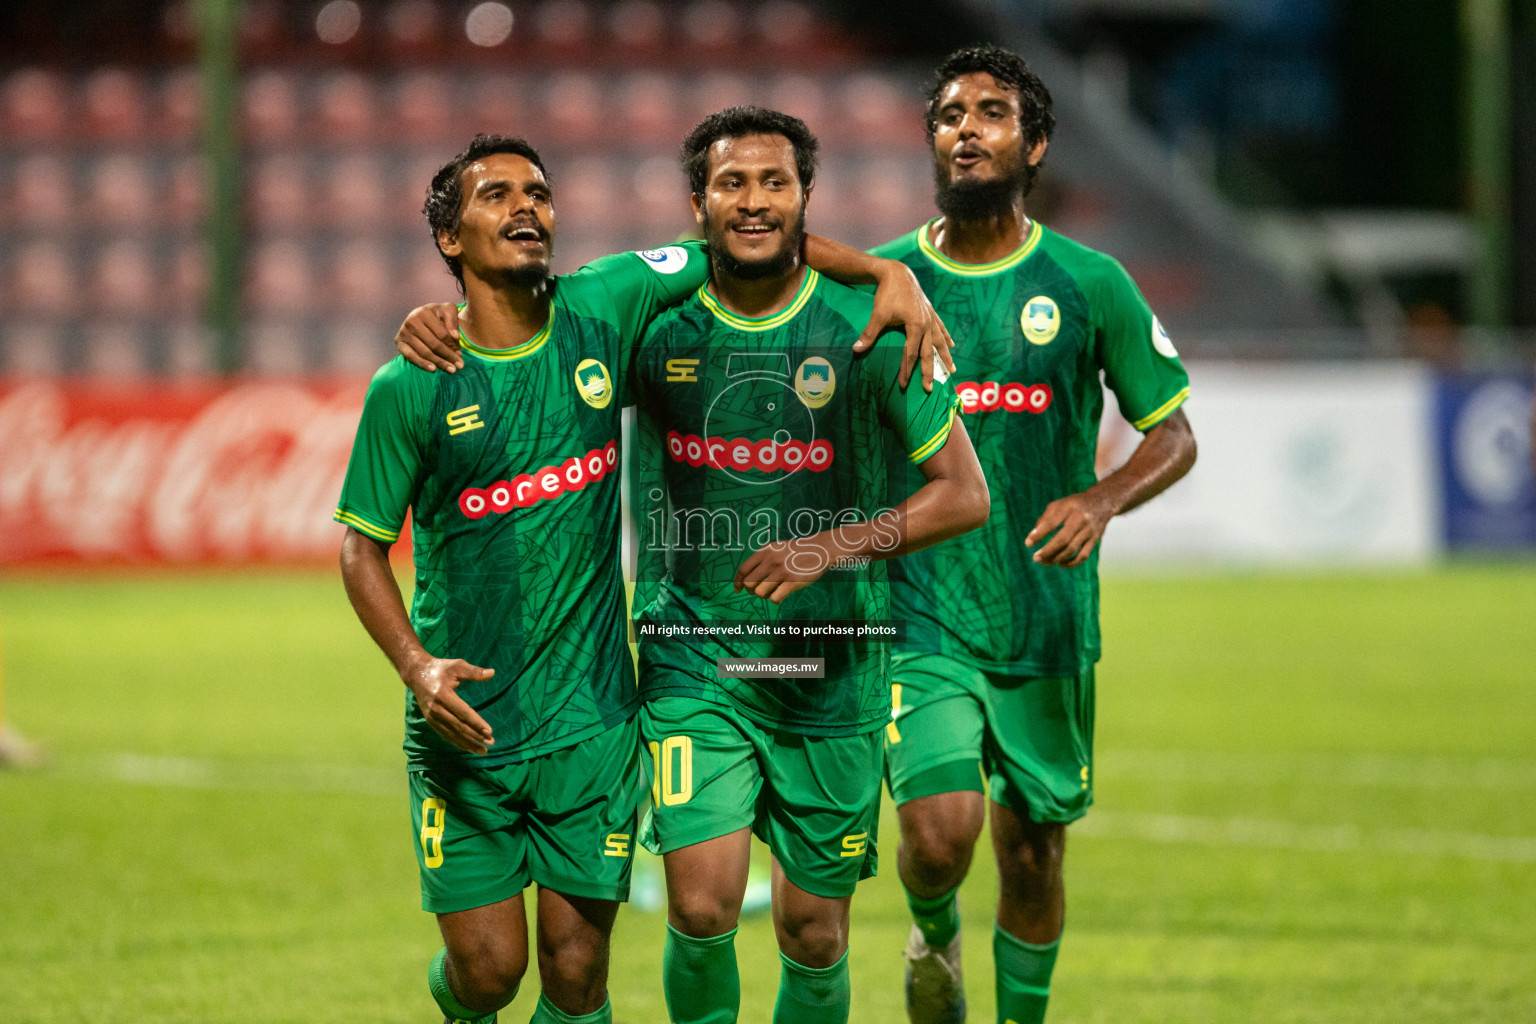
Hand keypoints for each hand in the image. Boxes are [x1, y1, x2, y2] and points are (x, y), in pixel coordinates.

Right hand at [395, 303, 463, 372]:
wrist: (421, 316)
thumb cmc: (438, 315)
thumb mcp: (448, 311)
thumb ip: (453, 321)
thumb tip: (455, 337)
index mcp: (424, 312)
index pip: (442, 334)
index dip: (453, 346)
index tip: (461, 355)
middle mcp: (411, 321)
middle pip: (434, 344)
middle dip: (448, 356)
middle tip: (460, 367)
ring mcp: (403, 332)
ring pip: (424, 352)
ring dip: (439, 362)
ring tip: (451, 370)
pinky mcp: (399, 342)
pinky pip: (410, 356)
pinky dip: (422, 364)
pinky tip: (433, 369)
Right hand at [402, 656, 494, 753]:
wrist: (416, 674)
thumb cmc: (440, 668)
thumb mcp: (457, 665)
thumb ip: (474, 671)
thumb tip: (492, 673)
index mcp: (442, 694)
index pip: (463, 713)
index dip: (476, 723)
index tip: (489, 731)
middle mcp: (435, 708)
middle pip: (458, 726)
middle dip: (475, 736)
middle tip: (491, 743)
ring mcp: (431, 716)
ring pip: (452, 734)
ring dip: (467, 743)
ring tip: (482, 750)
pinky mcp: (430, 721)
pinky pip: (445, 734)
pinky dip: (457, 742)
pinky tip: (467, 747)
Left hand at [733, 534, 841, 603]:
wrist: (819, 549)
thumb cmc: (796, 551)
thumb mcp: (776, 548)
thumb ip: (762, 559)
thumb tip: (747, 578)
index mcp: (764, 552)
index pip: (743, 569)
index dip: (738, 582)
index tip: (738, 589)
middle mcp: (770, 561)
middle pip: (749, 583)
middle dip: (751, 590)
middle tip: (759, 591)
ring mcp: (781, 572)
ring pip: (760, 593)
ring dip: (764, 596)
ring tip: (772, 592)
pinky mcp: (792, 582)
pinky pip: (774, 598)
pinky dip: (775, 600)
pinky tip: (780, 596)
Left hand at [852, 263, 955, 392]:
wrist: (897, 272)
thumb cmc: (887, 294)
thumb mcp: (878, 315)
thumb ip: (869, 334)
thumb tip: (855, 350)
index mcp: (916, 326)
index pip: (911, 354)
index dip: (907, 371)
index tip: (904, 385)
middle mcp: (927, 324)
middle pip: (928, 352)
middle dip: (928, 372)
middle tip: (930, 389)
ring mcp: (930, 317)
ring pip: (940, 341)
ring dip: (945, 356)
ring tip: (952, 370)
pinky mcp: (930, 311)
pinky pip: (940, 328)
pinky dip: (945, 337)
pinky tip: (951, 345)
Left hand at [1026, 490, 1115, 567]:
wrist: (1102, 502)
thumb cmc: (1073, 505)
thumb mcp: (1059, 505)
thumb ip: (1045, 519)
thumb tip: (1033, 537)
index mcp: (1069, 508)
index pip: (1052, 522)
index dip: (1039, 533)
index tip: (1028, 543)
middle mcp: (1080, 519)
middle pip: (1063, 539)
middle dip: (1048, 550)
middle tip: (1035, 558)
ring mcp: (1089, 530)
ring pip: (1072, 549)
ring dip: (1056, 558)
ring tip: (1044, 562)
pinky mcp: (1095, 539)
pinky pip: (1083, 555)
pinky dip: (1071, 562)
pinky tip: (1060, 564)